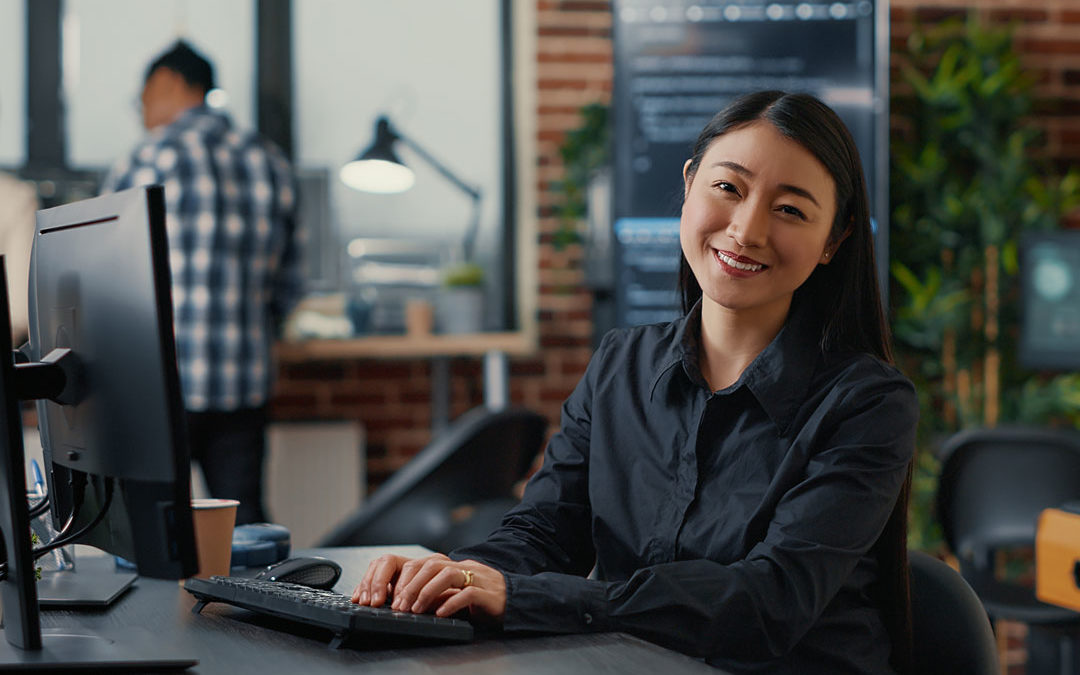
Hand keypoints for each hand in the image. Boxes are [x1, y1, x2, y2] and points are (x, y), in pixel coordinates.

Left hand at [351, 553, 505, 620]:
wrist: (517, 600)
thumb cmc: (484, 599)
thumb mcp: (456, 593)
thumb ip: (438, 593)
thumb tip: (410, 601)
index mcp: (455, 566)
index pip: (424, 564)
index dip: (406, 579)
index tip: (393, 597)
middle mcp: (465, 567)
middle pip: (432, 566)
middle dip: (412, 586)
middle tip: (400, 606)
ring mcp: (478, 577)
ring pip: (448, 574)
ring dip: (427, 592)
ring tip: (416, 609)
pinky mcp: (489, 593)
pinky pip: (468, 593)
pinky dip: (451, 602)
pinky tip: (440, 613)